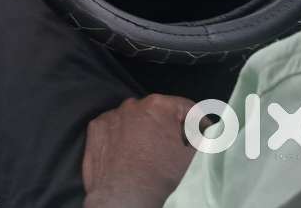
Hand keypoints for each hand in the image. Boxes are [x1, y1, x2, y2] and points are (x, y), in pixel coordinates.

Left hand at [82, 94, 197, 207]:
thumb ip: (200, 136)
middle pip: (157, 112)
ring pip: (133, 119)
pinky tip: (128, 153)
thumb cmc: (160, 175)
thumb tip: (203, 130)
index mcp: (159, 106)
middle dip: (167, 125)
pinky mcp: (96, 128)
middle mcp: (132, 105)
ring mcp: (111, 115)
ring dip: (143, 129)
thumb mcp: (192, 155)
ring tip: (149, 152)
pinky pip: (113, 128)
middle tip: (175, 145)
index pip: (185, 107)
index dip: (199, 120)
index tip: (204, 131)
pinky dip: (121, 136)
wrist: (125, 195)